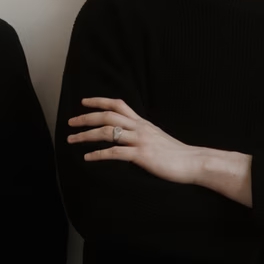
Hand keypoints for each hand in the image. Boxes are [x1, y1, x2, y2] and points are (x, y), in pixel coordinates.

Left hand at [67, 96, 206, 185]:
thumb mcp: (156, 137)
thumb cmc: (175, 153)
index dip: (99, 101)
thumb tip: (127, 136)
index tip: (84, 102)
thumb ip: (141, 133)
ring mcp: (140, 140)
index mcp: (142, 123)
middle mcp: (139, 128)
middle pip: (108, 115)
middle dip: (86, 118)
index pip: (118, 104)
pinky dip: (98, 154)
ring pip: (108, 132)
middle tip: (70, 123)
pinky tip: (88, 158)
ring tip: (72, 140)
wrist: (193, 162)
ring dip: (86, 135)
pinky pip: (115, 152)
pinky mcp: (142, 155)